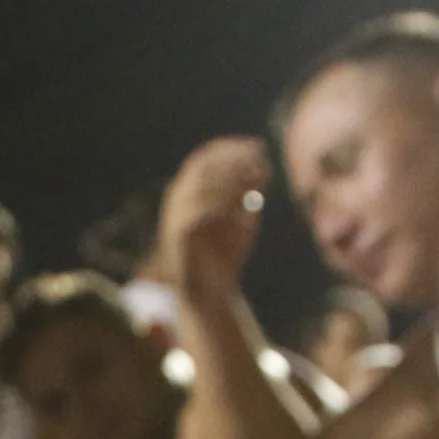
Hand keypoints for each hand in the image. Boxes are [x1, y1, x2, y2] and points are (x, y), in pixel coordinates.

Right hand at [160, 136, 271, 304]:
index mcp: (189, 191)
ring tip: (255, 178)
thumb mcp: (242, 216)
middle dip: (232, 159)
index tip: (258, 147)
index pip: (205, 157)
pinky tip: (244, 205)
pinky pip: (198, 213)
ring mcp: (175, 217)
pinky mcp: (179, 237)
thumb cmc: (225, 251)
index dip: (231, 148)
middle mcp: (177, 200)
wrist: (210, 291)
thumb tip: (263, 164)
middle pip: (202, 167)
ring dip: (230, 178)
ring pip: (200, 186)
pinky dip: (221, 204)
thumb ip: (249, 192)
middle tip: (259, 159)